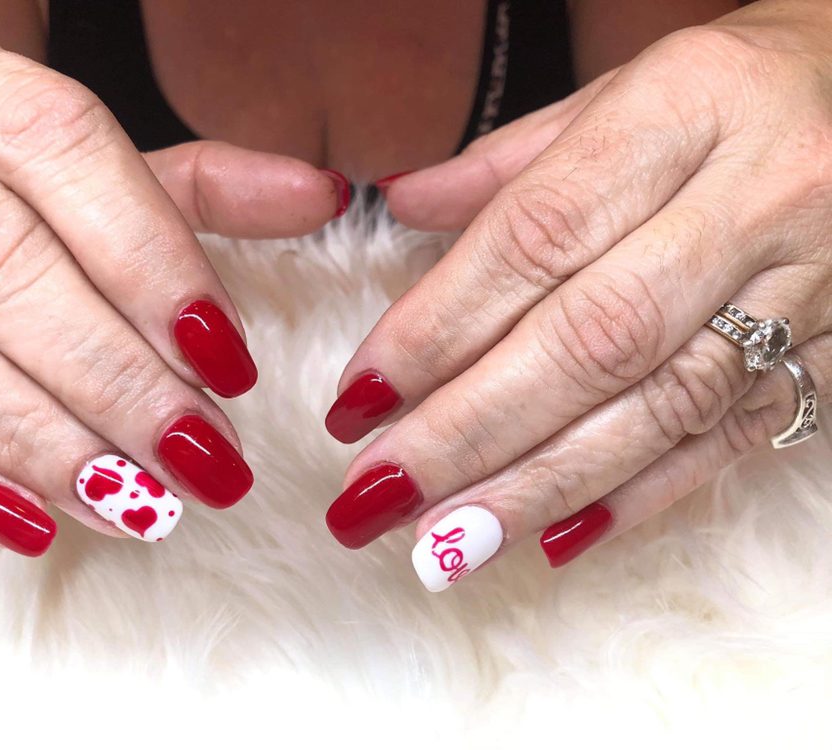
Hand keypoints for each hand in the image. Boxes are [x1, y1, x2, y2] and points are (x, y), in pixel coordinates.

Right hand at [0, 16, 346, 554]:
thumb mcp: (86, 175)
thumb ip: (199, 188)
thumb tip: (324, 194)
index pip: (56, 146)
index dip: (150, 259)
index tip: (229, 361)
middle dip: (107, 371)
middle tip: (202, 456)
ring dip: (34, 436)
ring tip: (138, 504)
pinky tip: (35, 521)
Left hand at [325, 0, 831, 589]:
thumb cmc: (741, 87)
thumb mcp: (625, 92)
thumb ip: (507, 164)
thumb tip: (396, 205)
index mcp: (689, 107)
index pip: (534, 237)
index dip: (435, 329)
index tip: (356, 401)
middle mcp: (759, 197)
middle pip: (589, 340)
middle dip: (467, 433)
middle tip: (372, 498)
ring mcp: (813, 285)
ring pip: (659, 407)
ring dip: (538, 487)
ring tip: (444, 547)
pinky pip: (732, 438)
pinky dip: (640, 495)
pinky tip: (558, 538)